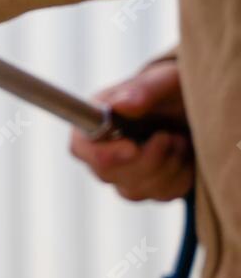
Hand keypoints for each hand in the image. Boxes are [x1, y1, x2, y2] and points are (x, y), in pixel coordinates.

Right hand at [69, 60, 193, 201]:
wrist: (195, 108)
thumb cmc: (172, 90)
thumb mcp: (163, 82)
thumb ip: (142, 91)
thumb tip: (120, 104)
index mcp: (93, 122)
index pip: (81, 148)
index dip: (104, 153)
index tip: (133, 147)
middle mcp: (101, 152)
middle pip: (108, 175)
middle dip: (147, 158)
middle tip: (167, 134)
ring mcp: (122, 175)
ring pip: (134, 190)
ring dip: (167, 166)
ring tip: (177, 140)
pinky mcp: (147, 189)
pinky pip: (161, 195)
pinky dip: (180, 177)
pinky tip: (182, 156)